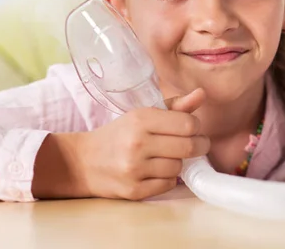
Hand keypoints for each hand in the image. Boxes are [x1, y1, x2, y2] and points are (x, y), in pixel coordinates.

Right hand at [79, 88, 209, 199]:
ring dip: (179, 162)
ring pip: (179, 167)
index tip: (193, 129)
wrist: (83, 162)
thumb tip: (201, 94)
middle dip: (199, 145)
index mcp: (141, 119)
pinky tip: (157, 171)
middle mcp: (137, 143)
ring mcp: (134, 169)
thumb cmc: (120, 135)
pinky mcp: (133, 190)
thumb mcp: (143, 114)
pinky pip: (168, 185)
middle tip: (197, 144)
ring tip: (168, 157)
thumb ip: (175, 106)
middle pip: (189, 147)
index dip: (197, 127)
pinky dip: (167, 178)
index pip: (188, 124)